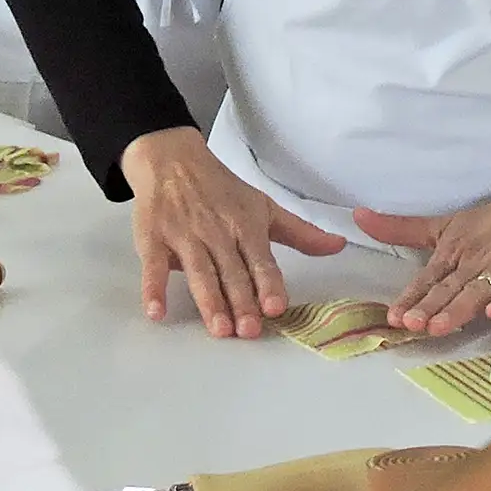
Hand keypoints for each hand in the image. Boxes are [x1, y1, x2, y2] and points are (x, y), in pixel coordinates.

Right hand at [120, 128, 345, 337]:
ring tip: (219, 329)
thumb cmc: (222, 190)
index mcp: (246, 226)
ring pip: (199, 272)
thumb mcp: (264, 207)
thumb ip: (300, 233)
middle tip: (249, 330)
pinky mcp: (153, 236)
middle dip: (241, 302)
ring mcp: (184, 234)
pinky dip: (153, 288)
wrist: (173, 160)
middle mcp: (217, 232)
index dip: (269, 284)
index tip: (277, 307)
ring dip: (209, 301)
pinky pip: (153, 264)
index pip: (261, 260)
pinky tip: (157, 312)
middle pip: (231, 272)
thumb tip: (338, 246)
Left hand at [357, 185, 490, 335]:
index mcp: (455, 251)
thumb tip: (358, 217)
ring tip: (440, 327)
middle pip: (451, 288)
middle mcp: (477, 261)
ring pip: (479, 291)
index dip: (412, 297)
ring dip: (459, 308)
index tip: (394, 316)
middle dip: (431, 306)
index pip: (429, 278)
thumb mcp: (448, 225)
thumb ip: (404, 229)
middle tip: (412, 325)